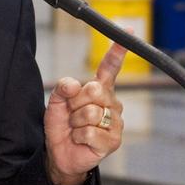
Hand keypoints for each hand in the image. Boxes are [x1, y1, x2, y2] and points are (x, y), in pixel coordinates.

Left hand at [43, 42, 125, 184]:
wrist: (59, 152)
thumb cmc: (62, 125)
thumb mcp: (55, 101)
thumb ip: (62, 88)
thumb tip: (73, 84)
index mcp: (99, 90)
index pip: (110, 68)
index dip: (117, 51)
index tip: (128, 31)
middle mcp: (111, 103)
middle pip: (94, 90)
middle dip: (76, 102)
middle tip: (72, 114)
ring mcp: (115, 122)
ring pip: (90, 112)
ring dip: (75, 121)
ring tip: (76, 128)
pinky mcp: (113, 140)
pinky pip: (89, 131)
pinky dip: (78, 135)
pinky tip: (80, 139)